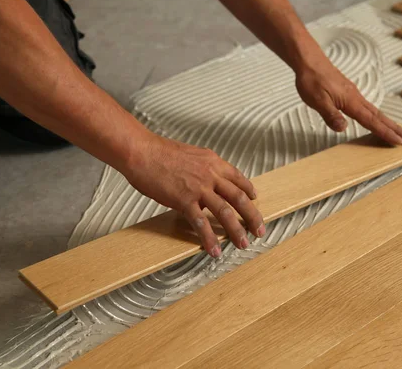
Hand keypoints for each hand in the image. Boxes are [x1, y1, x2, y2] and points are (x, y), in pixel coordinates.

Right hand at [124, 132, 265, 257]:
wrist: (141, 151)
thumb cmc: (159, 152)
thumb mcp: (189, 155)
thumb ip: (202, 168)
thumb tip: (206, 184)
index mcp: (212, 162)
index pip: (237, 177)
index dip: (248, 189)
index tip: (254, 199)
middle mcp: (210, 174)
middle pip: (239, 198)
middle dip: (252, 216)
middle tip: (259, 230)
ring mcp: (199, 188)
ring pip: (225, 212)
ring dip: (237, 231)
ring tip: (243, 244)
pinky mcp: (184, 200)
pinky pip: (201, 223)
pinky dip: (209, 239)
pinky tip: (214, 250)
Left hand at [295, 55, 401, 144]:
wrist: (309, 61)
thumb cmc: (312, 79)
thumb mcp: (317, 100)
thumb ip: (331, 115)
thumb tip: (343, 128)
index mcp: (350, 101)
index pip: (371, 121)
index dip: (384, 132)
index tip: (398, 141)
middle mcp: (356, 97)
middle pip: (379, 116)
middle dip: (395, 128)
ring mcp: (353, 94)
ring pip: (375, 111)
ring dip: (388, 122)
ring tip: (398, 132)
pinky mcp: (348, 92)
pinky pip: (367, 107)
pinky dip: (376, 116)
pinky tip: (376, 119)